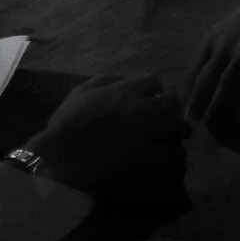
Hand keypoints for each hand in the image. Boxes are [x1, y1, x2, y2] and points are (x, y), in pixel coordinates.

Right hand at [25, 73, 189, 193]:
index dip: (155, 90)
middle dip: (173, 111)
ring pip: (178, 128)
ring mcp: (145, 132)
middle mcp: (141, 107)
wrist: (61, 155)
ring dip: (178, 133)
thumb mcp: (80, 92)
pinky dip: (173, 157)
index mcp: (125, 90)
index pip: (154, 81)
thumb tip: (124, 78)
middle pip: (172, 104)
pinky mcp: (145, 155)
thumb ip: (105, 80)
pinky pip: (171, 154)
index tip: (152, 100)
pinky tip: (169, 162)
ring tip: (175, 141)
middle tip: (170, 121)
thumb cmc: (66, 123)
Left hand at [188, 0, 239, 130]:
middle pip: (207, 79)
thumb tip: (191, 84)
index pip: (196, 72)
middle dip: (198, 100)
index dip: (190, 93)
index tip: (187, 111)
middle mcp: (224, 47)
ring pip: (226, 80)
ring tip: (211, 119)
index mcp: (211, 42)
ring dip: (216, 101)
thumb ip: (207, 55)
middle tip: (194, 119)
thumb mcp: (218, 33)